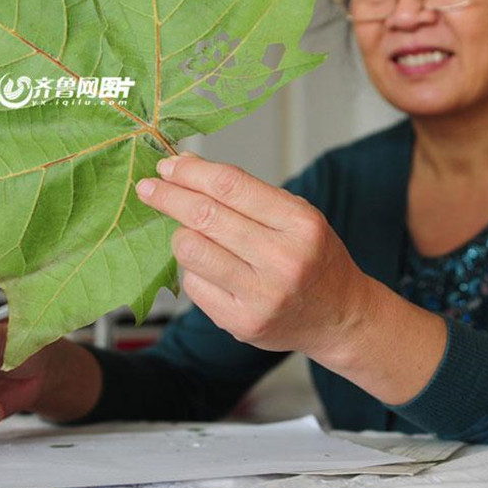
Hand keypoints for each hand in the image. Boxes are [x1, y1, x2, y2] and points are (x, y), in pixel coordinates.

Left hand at [135, 154, 378, 360]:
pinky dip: (195, 270)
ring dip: (181, 234)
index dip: (191, 171)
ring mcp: (262, 295)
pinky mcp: (242, 323)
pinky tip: (212, 268)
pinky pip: (194, 285)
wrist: (339, 316)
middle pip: (206, 216)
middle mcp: (284, 260)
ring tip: (189, 232)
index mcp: (301, 224)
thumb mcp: (298, 216)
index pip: (231, 185)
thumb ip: (247, 193)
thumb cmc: (314, 258)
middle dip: (169, 196)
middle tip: (149, 187)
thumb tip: (187, 166)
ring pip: (191, 250)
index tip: (168, 164)